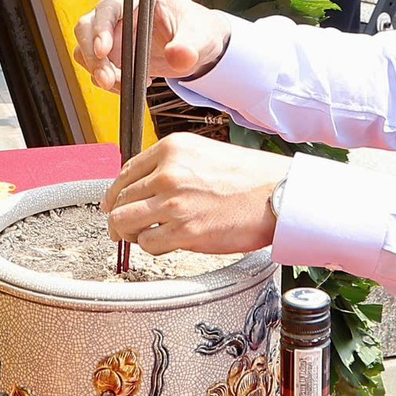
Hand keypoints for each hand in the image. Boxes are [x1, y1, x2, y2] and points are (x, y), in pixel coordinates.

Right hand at [74, 0, 230, 91]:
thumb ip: (190, 46)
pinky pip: (97, 67)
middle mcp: (120, 10)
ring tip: (123, 87)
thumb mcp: (201, 38)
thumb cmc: (199, 33)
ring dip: (97, 71)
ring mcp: (113, 31)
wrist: (198, 47)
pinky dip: (107, 81)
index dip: (101, 27)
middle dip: (93, 56)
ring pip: (86, 49)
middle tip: (106, 80)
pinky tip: (131, 86)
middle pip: (87, 27)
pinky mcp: (112, 52)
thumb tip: (179, 56)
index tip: (103, 51)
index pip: (110, 6)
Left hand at [103, 133, 286, 255]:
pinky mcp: (184, 232)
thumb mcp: (204, 153)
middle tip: (123, 228)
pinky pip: (148, 244)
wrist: (280, 194)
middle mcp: (169, 173)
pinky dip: (152, 247)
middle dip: (119, 216)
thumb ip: (172, 166)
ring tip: (141, 237)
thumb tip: (145, 186)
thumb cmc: (251, 177)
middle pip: (120, 199)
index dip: (116, 193)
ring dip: (130, 233)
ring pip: (124, 222)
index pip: (125, 172)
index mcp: (172, 149)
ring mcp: (175, 203)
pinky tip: (166, 243)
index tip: (115, 204)